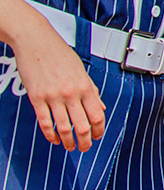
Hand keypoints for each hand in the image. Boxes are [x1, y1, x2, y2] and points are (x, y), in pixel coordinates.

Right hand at [6, 20, 104, 151]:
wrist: (36, 42)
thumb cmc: (60, 54)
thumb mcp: (82, 71)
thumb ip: (92, 90)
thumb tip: (101, 108)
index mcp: (85, 86)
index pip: (98, 115)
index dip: (100, 130)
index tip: (98, 137)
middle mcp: (71, 93)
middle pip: (83, 126)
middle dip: (86, 141)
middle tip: (85, 148)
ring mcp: (53, 97)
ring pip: (64, 128)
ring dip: (69, 141)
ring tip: (71, 147)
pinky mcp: (36, 98)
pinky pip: (45, 122)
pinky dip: (50, 135)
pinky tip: (54, 140)